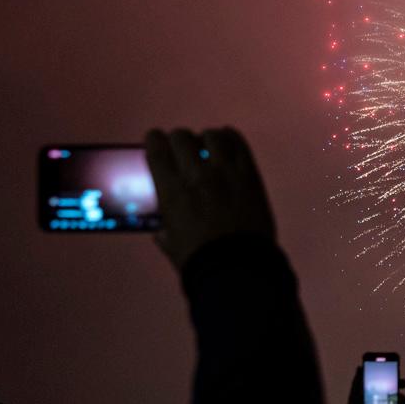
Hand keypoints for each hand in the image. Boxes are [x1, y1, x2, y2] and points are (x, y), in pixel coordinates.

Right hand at [144, 127, 275, 269]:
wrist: (238, 267)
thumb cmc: (202, 260)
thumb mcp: (172, 244)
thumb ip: (165, 229)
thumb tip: (163, 230)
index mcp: (172, 192)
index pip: (157, 150)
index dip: (154, 140)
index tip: (155, 139)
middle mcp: (197, 177)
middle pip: (182, 137)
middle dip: (178, 139)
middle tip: (181, 147)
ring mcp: (226, 174)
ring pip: (212, 136)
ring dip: (205, 138)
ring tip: (206, 146)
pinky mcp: (250, 176)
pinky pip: (239, 144)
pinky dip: (230, 138)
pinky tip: (227, 141)